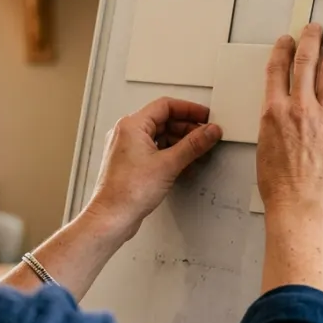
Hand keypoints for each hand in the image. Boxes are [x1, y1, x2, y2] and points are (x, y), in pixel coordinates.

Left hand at [86, 98, 222, 238]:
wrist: (112, 217)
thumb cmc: (128, 192)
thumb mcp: (169, 164)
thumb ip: (193, 145)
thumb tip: (209, 132)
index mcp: (131, 125)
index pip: (165, 106)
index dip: (189, 109)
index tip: (205, 117)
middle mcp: (126, 133)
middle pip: (163, 120)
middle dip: (187, 127)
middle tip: (205, 135)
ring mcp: (127, 149)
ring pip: (159, 136)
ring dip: (180, 141)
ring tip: (198, 150)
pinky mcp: (130, 163)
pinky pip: (154, 150)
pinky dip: (170, 153)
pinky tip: (184, 163)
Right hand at [257, 24, 322, 223]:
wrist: (299, 204)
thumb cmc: (278, 184)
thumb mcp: (263, 145)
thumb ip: (272, 121)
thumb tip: (278, 107)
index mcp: (273, 111)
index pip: (277, 70)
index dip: (282, 50)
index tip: (286, 40)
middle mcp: (299, 107)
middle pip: (305, 62)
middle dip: (310, 40)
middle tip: (314, 28)